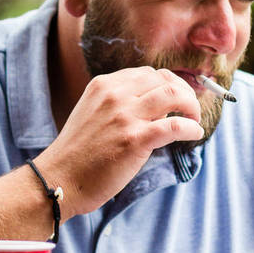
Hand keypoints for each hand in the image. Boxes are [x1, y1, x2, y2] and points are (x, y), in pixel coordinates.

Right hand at [34, 67, 203, 217]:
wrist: (59, 179)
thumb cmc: (78, 153)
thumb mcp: (93, 113)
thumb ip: (118, 103)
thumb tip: (153, 103)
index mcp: (104, 85)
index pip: (148, 73)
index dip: (170, 84)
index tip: (178, 98)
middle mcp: (115, 95)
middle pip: (165, 81)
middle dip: (185, 93)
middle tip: (191, 109)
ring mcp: (125, 116)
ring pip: (174, 96)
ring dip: (192, 107)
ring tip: (194, 119)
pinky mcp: (134, 140)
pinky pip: (174, 126)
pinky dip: (191, 128)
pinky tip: (194, 134)